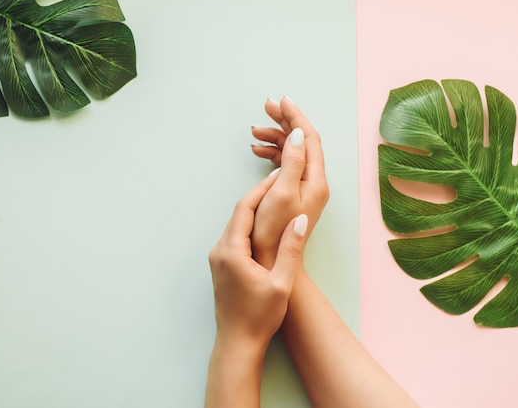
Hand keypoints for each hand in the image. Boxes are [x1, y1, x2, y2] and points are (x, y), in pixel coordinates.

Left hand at [208, 174, 308, 346]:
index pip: (245, 209)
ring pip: (236, 224)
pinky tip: (265, 224)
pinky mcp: (221, 266)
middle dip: (259, 196)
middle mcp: (219, 251)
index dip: (262, 190)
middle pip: (239, 213)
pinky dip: (249, 225)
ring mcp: (218, 259)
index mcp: (231, 251)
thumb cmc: (259, 317)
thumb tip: (299, 219)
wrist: (237, 343)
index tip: (278, 176)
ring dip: (254, 210)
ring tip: (276, 197)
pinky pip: (234, 236)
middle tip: (279, 180)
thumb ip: (290, 249)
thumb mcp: (281, 283)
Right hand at [250, 97, 329, 267]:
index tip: (281, 101)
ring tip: (254, 131)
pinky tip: (257, 152)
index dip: (296, 117)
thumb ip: (292, 161)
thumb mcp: (281, 193)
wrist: (272, 260)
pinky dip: (271, 155)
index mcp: (315, 180)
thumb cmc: (273, 231)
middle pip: (301, 142)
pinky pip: (285, 165)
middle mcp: (313, 181)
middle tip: (265, 108)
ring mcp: (303, 188)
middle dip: (284, 123)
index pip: (309, 138)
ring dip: (275, 138)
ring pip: (291, 152)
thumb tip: (297, 133)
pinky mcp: (291, 194)